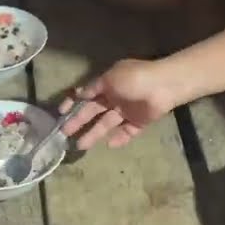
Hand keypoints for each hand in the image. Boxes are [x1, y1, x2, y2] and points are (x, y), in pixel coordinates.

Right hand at [58, 59, 177, 148]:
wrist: (164, 86)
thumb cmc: (135, 78)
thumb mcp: (110, 79)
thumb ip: (94, 88)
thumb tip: (79, 93)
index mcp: (107, 84)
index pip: (86, 94)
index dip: (74, 102)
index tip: (61, 112)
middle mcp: (115, 97)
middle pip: (93, 111)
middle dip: (79, 121)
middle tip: (65, 132)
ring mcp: (127, 111)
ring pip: (107, 124)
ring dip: (94, 134)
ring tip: (81, 145)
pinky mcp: (139, 123)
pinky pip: (126, 132)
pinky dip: (118, 138)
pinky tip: (109, 144)